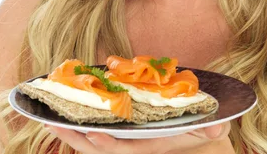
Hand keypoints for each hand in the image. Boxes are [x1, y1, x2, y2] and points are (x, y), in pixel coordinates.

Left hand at [43, 121, 230, 153]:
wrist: (199, 146)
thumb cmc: (201, 136)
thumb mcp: (211, 132)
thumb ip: (212, 130)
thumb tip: (216, 127)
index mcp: (152, 148)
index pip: (128, 151)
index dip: (110, 145)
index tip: (93, 135)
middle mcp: (136, 147)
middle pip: (101, 150)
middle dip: (77, 140)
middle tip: (54, 126)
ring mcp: (128, 142)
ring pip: (94, 143)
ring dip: (72, 134)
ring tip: (50, 122)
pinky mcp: (123, 135)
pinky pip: (98, 133)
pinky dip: (80, 126)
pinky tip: (65, 116)